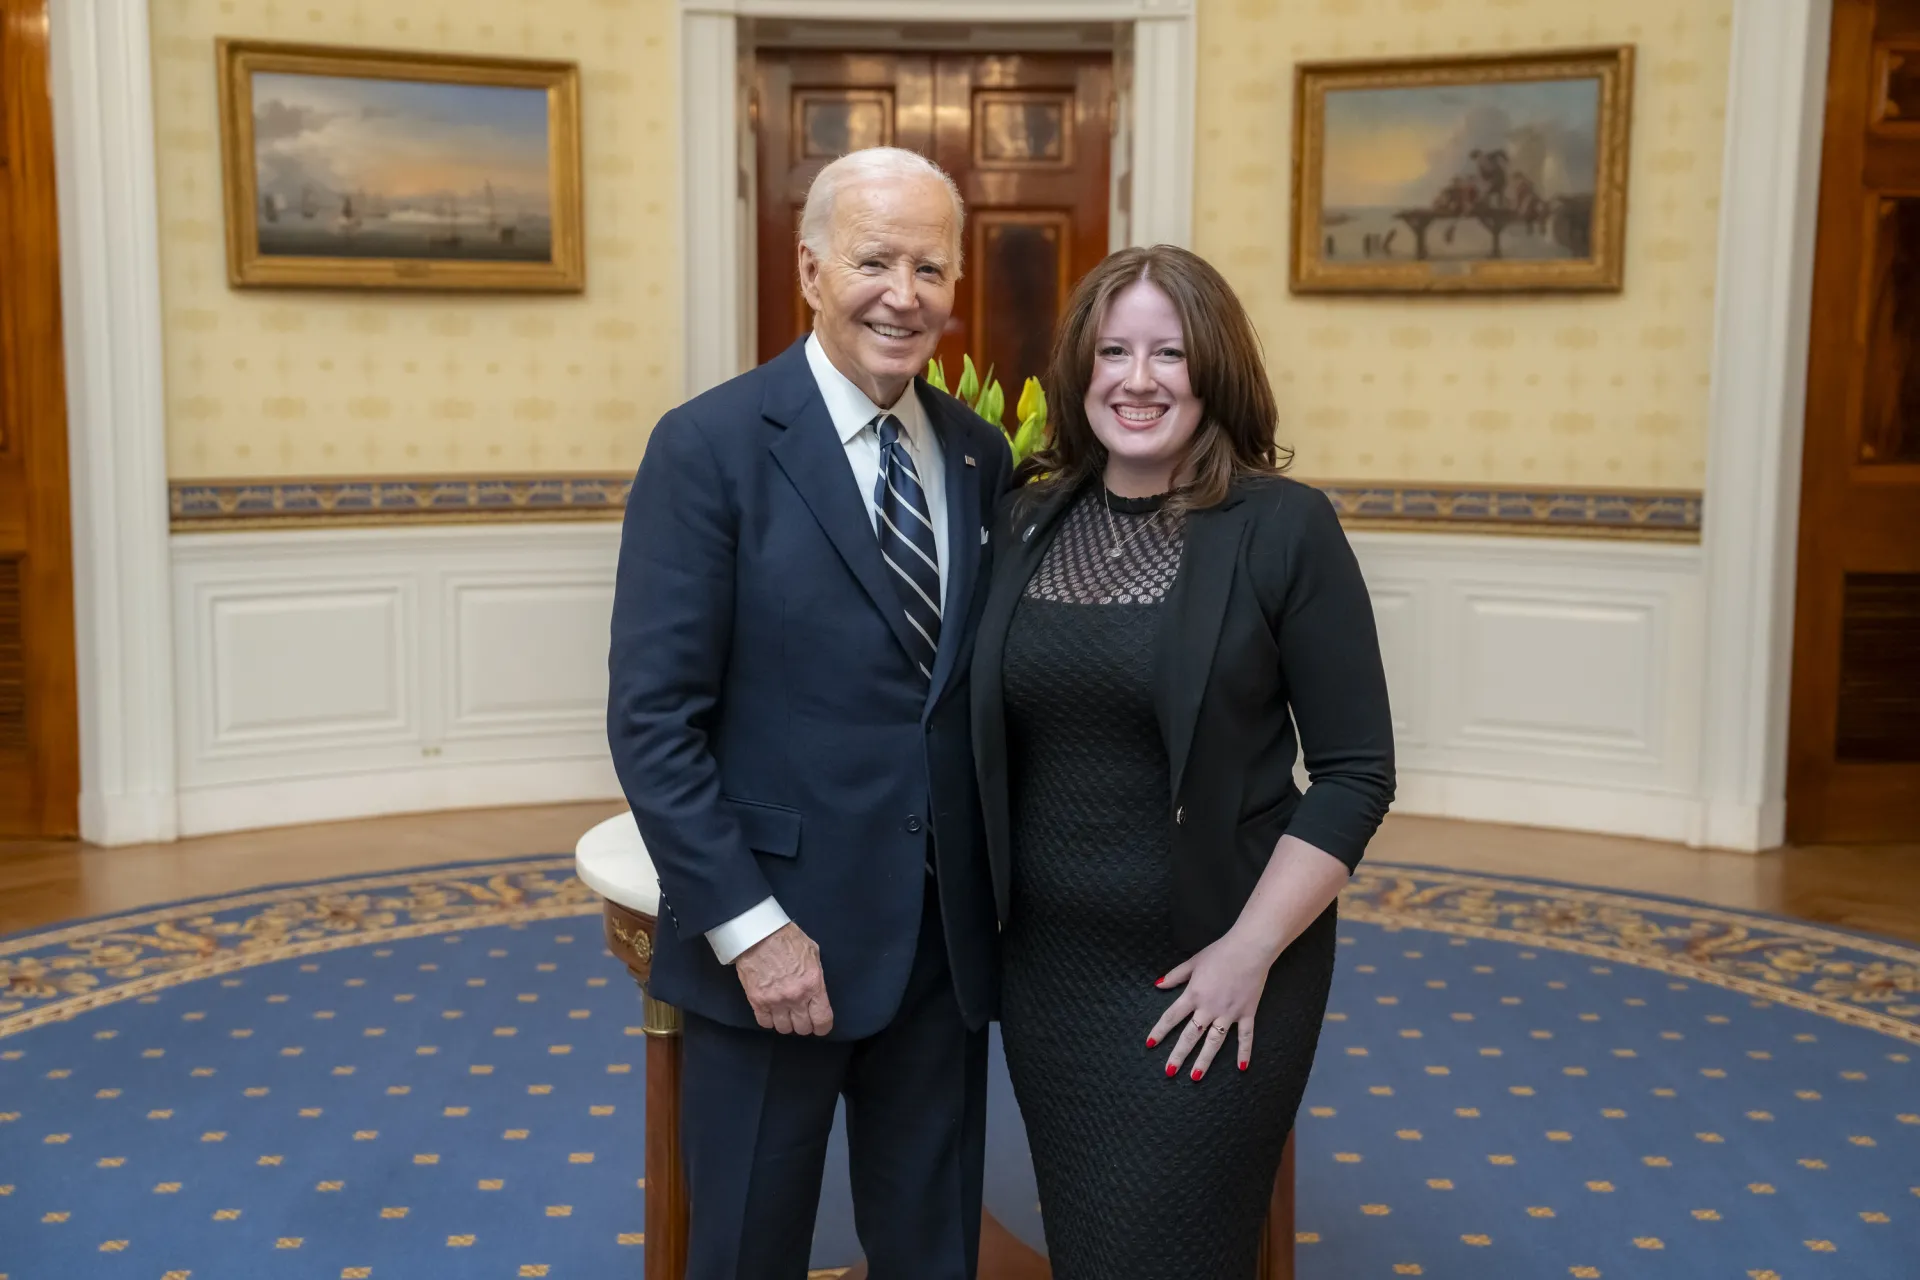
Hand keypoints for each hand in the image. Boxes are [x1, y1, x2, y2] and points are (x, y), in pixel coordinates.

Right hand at [735, 922, 833, 1035]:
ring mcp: (775, 1001)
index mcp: (813, 984)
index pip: (822, 1020)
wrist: (757, 933)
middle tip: (801, 1015)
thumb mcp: (812, 952)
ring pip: (783, 1029)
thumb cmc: (786, 938)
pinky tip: (771, 1011)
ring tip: (785, 1013)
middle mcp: (795, 997)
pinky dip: (769, 1020)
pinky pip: (765, 1023)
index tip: (820, 1026)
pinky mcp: (756, 1001)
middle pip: (803, 1028)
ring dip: (786, 1023)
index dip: (822, 1027)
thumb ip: (816, 975)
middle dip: (804, 1024)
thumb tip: (816, 989)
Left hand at [1146, 928, 1277, 1079]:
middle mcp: (1209, 1008)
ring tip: (1195, 1076)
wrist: (1249, 949)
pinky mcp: (1246, 1013)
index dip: (1159, 1031)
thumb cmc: (1220, 952)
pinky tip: (1242, 1068)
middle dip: (1179, 1055)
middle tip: (1170, 1071)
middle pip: (1190, 1036)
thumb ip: (1176, 976)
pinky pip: (1245, 1037)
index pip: (1171, 1017)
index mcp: (1194, 995)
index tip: (1150, 1044)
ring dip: (1204, 1060)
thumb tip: (1158, 984)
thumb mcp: (1193, 962)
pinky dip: (1244, 1052)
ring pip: (1214, 1042)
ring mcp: (1229, 1014)